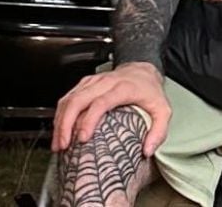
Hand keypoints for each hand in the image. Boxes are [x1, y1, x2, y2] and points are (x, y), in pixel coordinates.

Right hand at [52, 61, 170, 156]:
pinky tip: (59, 129)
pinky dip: (60, 114)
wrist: (143, 70)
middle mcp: (105, 83)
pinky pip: (67, 97)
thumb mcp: (163, 110)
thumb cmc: (150, 91)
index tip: (82, 138)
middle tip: (63, 145)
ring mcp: (93, 82)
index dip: (89, 120)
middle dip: (66, 124)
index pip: (101, 103)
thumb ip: (159, 131)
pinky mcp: (85, 84)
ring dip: (59, 121)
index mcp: (123, 88)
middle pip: (78, 100)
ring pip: (69, 99)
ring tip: (58, 142)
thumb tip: (147, 150)